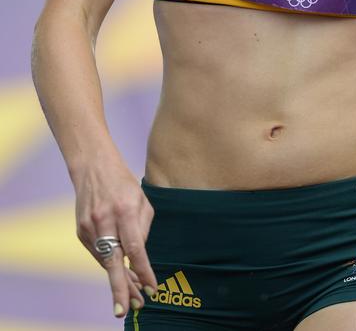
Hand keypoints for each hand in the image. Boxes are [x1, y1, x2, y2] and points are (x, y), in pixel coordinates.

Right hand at [74, 159, 156, 318]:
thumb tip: (138, 257)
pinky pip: (98, 253)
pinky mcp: (80, 231)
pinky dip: (109, 264)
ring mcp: (89, 226)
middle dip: (119, 287)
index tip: (152, 288)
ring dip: (119, 279)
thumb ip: (142, 228)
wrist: (93, 168)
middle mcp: (104, 220)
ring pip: (105, 260)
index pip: (135, 246)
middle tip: (126, 310)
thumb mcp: (142, 200)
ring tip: (133, 297)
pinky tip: (120, 273)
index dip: (143, 270)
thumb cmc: (124, 184)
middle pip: (112, 260)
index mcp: (124, 210)